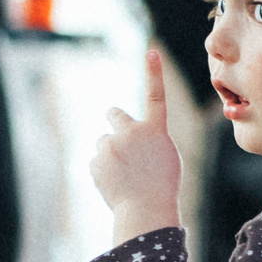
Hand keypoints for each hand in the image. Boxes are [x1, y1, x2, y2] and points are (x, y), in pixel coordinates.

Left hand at [92, 50, 180, 240]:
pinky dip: (102, 171)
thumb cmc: (162, 187)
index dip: (154, 73)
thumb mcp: (165, 158)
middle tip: (118, 138)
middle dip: (113, 120)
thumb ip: (148, 140)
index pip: (156, 96)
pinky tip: (114, 184)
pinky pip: (96, 162)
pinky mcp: (97, 161)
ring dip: (109, 152)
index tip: (152, 52)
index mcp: (155, 131)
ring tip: (122, 174)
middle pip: (114, 114)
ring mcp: (112, 146)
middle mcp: (131, 132)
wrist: (146, 210)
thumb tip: (127, 138)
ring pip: (104, 142)